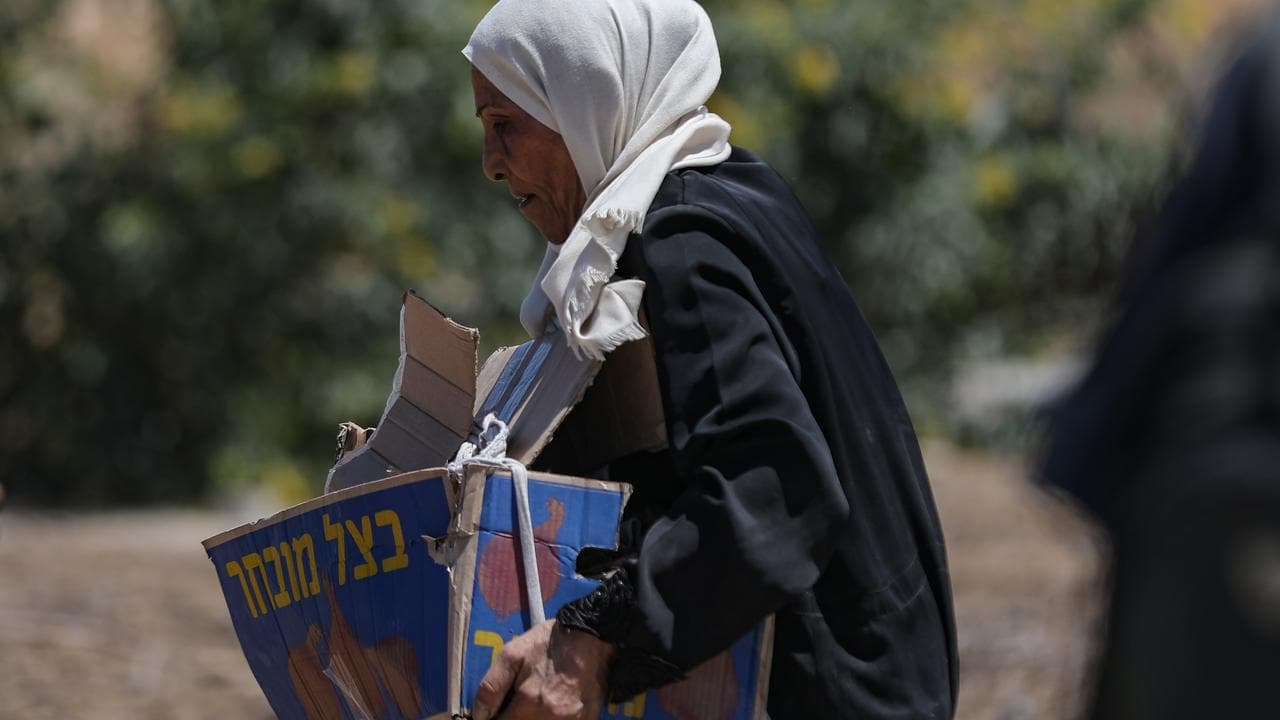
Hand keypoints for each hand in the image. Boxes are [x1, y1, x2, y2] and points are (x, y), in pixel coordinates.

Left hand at [472, 620, 614, 719]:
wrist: (591, 635)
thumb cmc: (549, 643)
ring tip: (529, 709)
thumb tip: (479, 716)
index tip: (494, 715)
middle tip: (514, 709)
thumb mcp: (512, 655)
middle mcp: (551, 717)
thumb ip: (491, 687)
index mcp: (530, 702)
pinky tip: (547, 712)